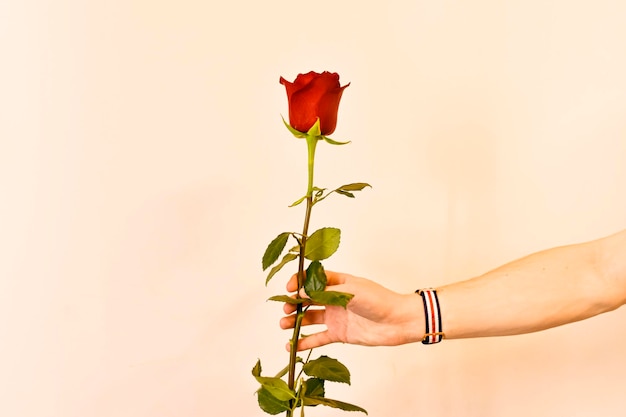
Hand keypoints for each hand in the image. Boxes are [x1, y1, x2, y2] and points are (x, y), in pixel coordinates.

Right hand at [280, 271, 423, 350]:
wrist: (398, 322)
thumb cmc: (379, 300)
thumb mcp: (351, 290)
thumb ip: (325, 292)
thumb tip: (300, 293)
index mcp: (338, 282)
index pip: (312, 278)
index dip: (298, 282)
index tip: (289, 288)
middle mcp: (334, 298)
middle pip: (307, 299)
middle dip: (293, 303)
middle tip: (285, 309)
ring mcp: (336, 316)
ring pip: (309, 318)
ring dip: (295, 321)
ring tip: (284, 326)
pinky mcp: (339, 333)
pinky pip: (318, 338)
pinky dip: (304, 342)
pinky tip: (291, 347)